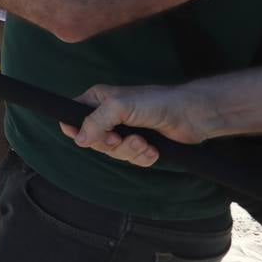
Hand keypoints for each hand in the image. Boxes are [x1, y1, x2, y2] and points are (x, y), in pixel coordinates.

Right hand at [58, 83, 210, 167]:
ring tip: (144, 143)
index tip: (89, 137)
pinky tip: (153, 150)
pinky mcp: (139, 144)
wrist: (189, 115)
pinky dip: (142, 158)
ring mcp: (124, 131)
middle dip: (110, 144)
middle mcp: (108, 116)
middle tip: (121, 139)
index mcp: (97, 101)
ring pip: (113, 153)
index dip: (76, 131)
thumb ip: (96, 121)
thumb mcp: (120, 107)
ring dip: (129, 151)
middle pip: (92, 141)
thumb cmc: (155, 102)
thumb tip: (79, 140)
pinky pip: (131, 160)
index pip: (72, 117)